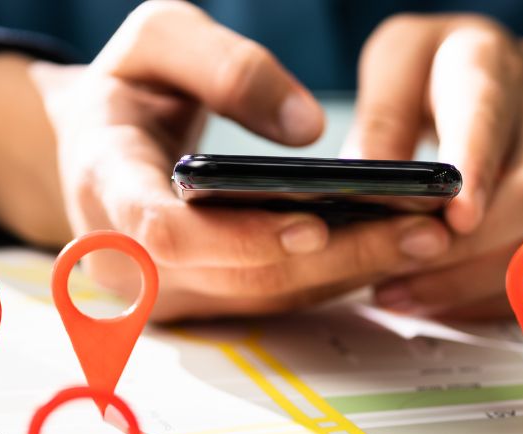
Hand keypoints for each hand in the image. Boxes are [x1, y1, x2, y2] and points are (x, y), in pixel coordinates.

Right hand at [0, 1, 454, 320]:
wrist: (96, 144)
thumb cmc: (129, 88)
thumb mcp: (158, 39)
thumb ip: (225, 65)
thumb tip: (306, 126)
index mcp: (103, 180)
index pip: (162, 230)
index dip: (238, 236)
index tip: (312, 223)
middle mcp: (128, 256)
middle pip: (239, 274)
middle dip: (334, 255)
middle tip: (420, 227)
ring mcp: (165, 291)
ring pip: (266, 296)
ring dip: (349, 271)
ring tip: (427, 235)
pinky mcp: (202, 304)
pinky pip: (274, 298)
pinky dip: (335, 274)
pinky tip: (394, 245)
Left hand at [343, 16, 522, 317]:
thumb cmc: (452, 78)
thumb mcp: (404, 60)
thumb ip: (383, 111)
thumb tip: (362, 176)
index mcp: (491, 71)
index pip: (488, 116)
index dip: (476, 168)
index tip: (457, 214)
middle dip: (464, 246)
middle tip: (393, 267)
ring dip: (461, 284)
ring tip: (390, 292)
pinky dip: (476, 304)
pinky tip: (425, 302)